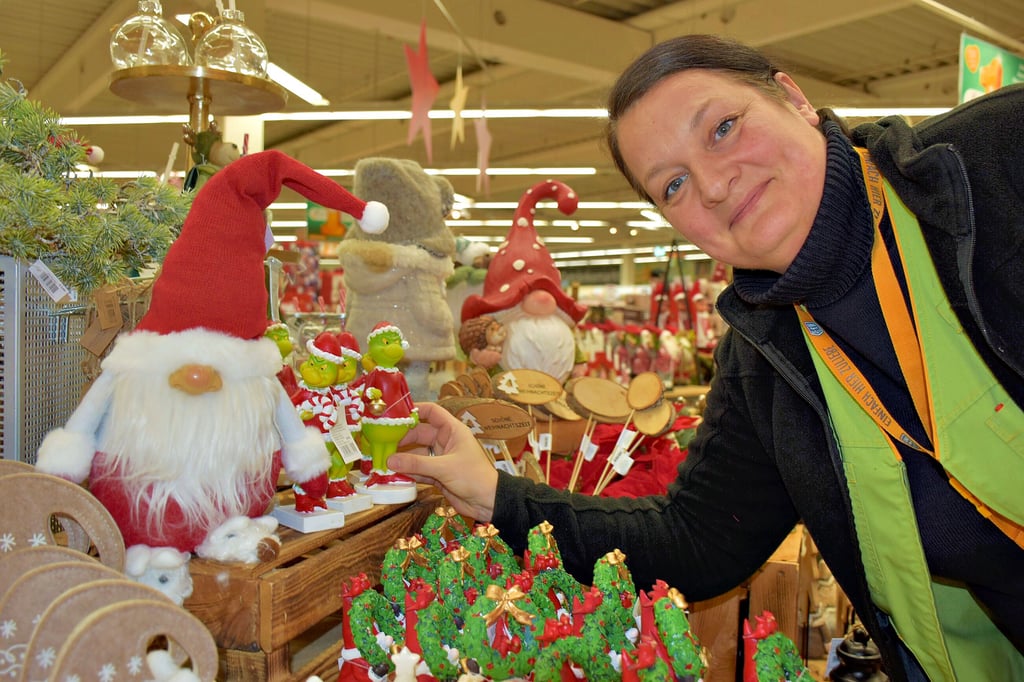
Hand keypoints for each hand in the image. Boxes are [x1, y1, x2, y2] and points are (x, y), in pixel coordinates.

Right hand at [388, 402, 497, 522]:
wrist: (488, 503)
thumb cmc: (473, 477)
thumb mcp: (444, 468)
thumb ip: (416, 464)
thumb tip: (390, 460)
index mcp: (452, 431)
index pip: (432, 412)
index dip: (414, 410)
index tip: (394, 413)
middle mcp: (445, 442)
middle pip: (419, 434)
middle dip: (401, 438)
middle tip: (381, 443)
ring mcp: (440, 459)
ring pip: (416, 454)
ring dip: (402, 458)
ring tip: (383, 461)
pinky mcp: (437, 475)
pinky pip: (418, 470)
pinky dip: (408, 472)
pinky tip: (393, 474)